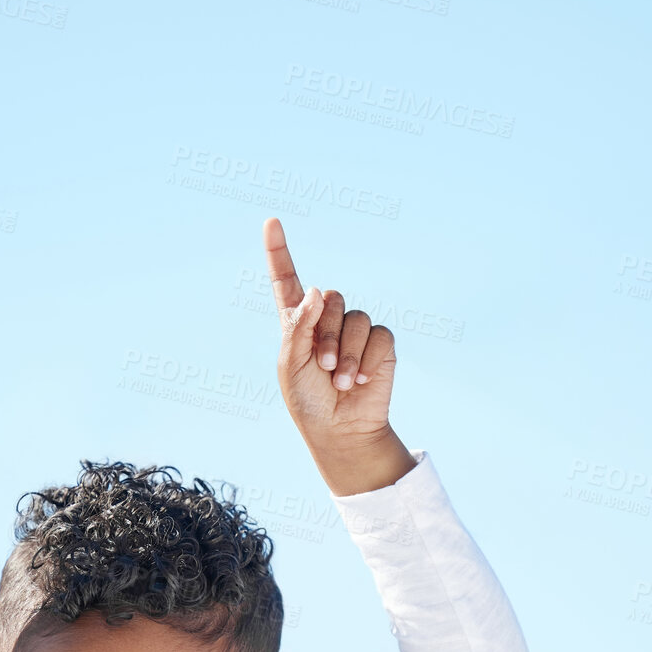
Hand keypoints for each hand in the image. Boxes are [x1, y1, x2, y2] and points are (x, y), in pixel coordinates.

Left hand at [263, 218, 415, 494]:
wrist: (340, 430)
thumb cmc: (308, 401)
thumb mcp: (290, 366)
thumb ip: (299, 327)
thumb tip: (318, 290)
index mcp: (296, 322)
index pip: (287, 279)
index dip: (279, 251)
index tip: (271, 222)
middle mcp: (326, 319)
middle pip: (330, 299)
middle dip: (327, 333)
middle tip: (323, 366)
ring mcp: (354, 329)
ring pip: (355, 317)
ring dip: (347, 352)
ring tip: (340, 379)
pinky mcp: (380, 343)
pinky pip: (378, 334)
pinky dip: (367, 359)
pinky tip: (360, 379)